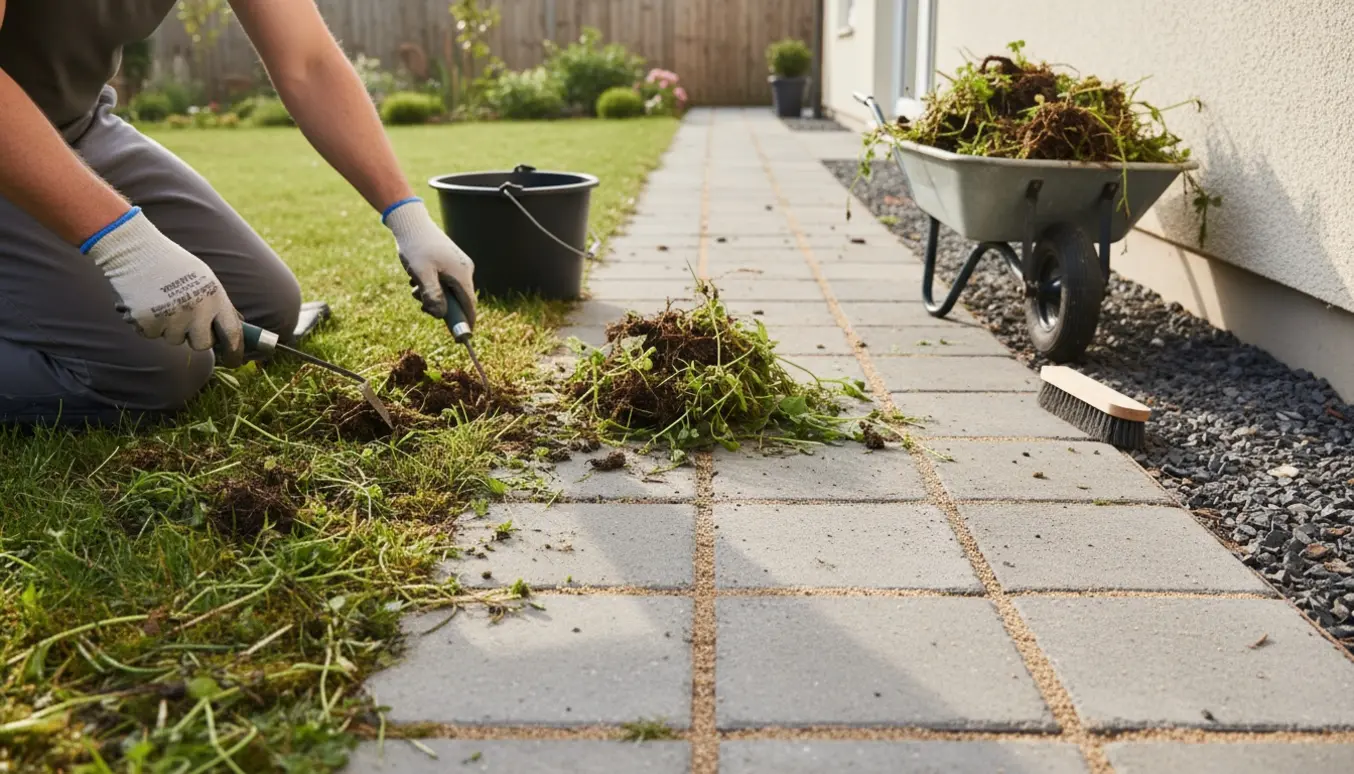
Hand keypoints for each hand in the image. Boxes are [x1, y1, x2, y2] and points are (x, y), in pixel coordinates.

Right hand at [83, 208, 245, 365]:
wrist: (136, 252)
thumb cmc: (174, 265)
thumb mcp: (205, 280)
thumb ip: (218, 304)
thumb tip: (236, 325)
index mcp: (215, 297)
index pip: (233, 334)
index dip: (235, 352)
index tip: (235, 361)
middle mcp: (197, 310)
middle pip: (202, 344)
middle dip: (195, 338)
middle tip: (185, 321)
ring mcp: (172, 317)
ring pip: (175, 340)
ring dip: (169, 328)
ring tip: (162, 302)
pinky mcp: (148, 322)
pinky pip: (152, 335)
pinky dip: (148, 324)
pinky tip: (147, 303)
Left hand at [383, 198, 476, 327]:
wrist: (411, 223)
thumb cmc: (416, 247)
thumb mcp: (421, 274)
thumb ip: (432, 295)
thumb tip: (440, 314)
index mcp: (462, 275)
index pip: (470, 306)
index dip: (466, 323)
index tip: (461, 339)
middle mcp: (464, 270)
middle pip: (459, 300)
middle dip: (441, 307)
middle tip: (422, 306)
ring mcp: (458, 265)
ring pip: (449, 291)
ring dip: (432, 295)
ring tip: (414, 287)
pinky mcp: (450, 262)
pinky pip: (445, 282)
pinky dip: (432, 285)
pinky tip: (417, 278)